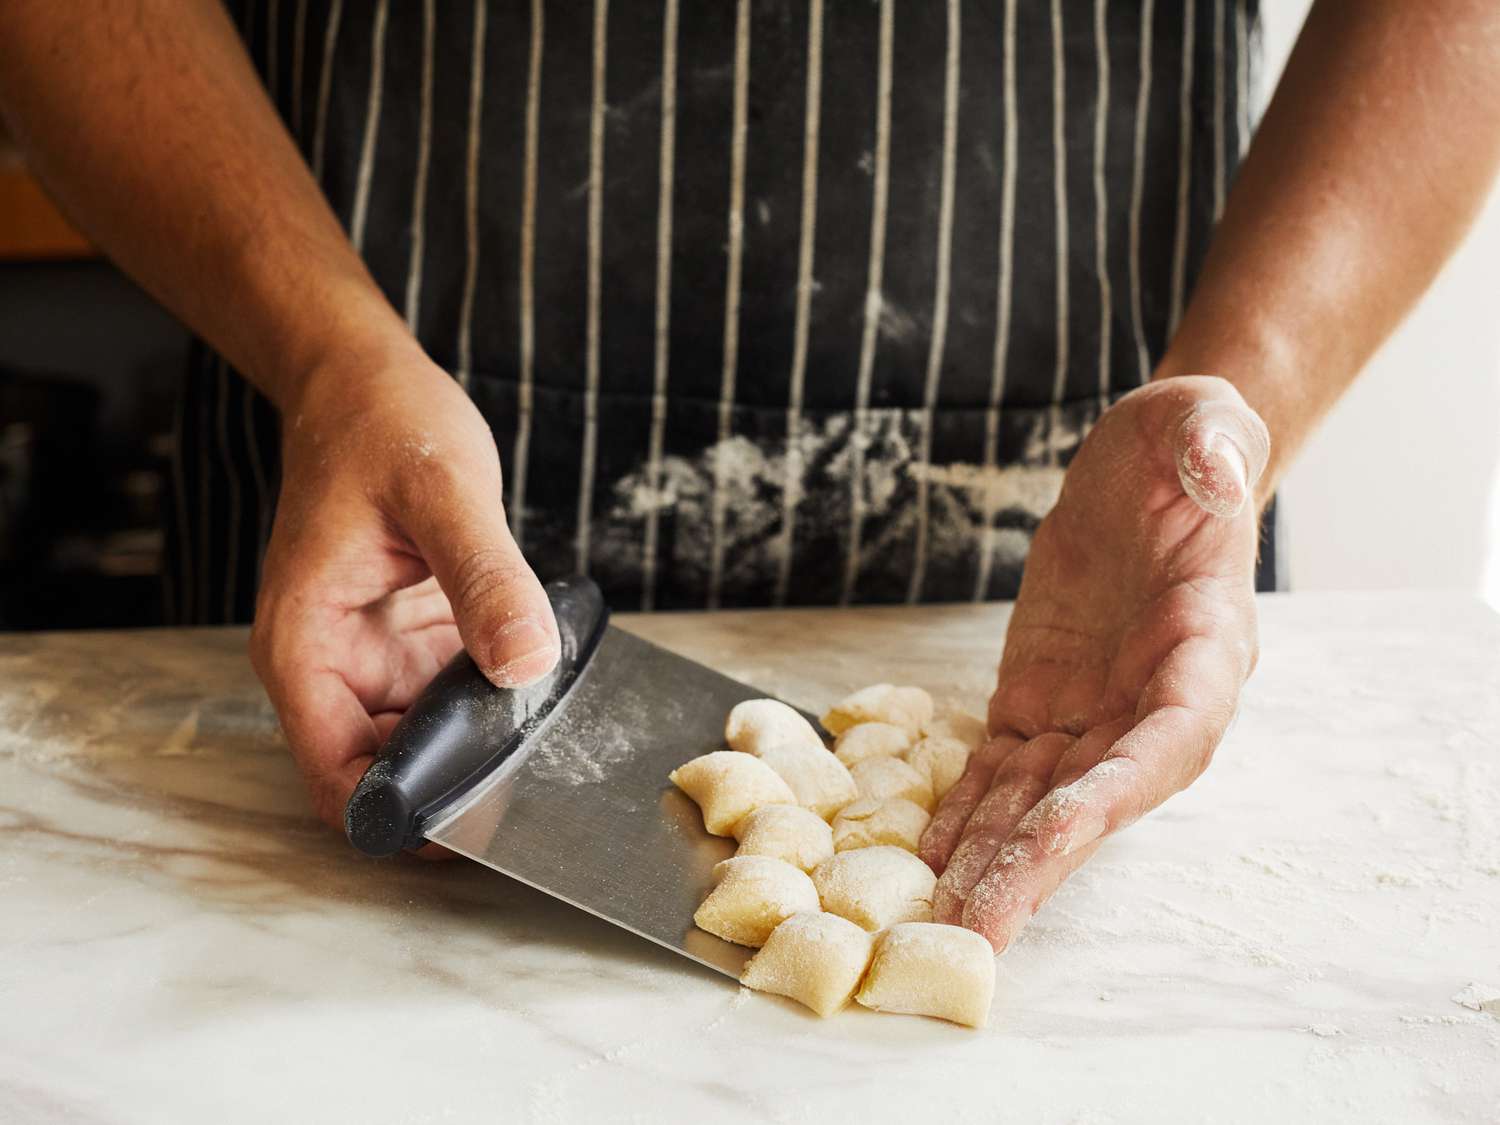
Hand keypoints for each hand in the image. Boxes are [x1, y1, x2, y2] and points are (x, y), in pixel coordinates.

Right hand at [249, 356, 559, 831]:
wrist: (366, 383)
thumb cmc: (382, 423)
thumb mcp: (445, 492)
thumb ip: (485, 579)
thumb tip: (525, 664)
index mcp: (308, 645)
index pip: (338, 774)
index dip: (402, 813)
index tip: (476, 825)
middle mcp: (333, 664)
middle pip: (383, 771)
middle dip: (452, 789)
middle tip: (536, 789)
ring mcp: (374, 657)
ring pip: (423, 741)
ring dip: (477, 750)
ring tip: (546, 743)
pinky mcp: (411, 639)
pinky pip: (450, 698)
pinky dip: (490, 706)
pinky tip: (537, 694)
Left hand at [919, 375, 1270, 950]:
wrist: (1146, 468)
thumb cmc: (1189, 448)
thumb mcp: (1204, 423)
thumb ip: (1213, 446)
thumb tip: (1216, 467)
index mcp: (1205, 647)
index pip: (1171, 734)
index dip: (1119, 787)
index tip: (1064, 832)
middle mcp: (1150, 702)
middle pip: (1094, 800)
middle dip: (1038, 865)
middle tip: (979, 933)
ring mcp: (1091, 710)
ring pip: (1036, 802)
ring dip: (989, 862)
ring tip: (939, 924)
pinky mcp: (1037, 702)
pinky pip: (998, 771)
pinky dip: (963, 814)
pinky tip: (927, 861)